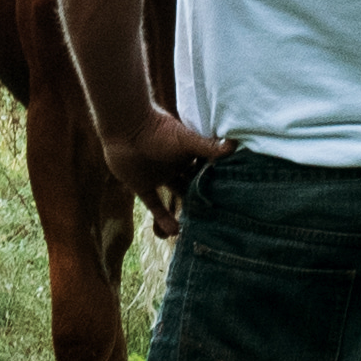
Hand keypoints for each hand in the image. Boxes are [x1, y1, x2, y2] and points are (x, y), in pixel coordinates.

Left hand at [102, 105, 229, 235]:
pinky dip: (163, 218)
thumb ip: (208, 146)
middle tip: (218, 219)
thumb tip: (235, 145)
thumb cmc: (158, 130)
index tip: (231, 200)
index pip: (207, 171)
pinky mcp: (142, 186)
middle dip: (203, 199)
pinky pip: (155, 205)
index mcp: (189, 154)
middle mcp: (176, 166)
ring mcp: (159, 177)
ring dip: (184, 212)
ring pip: (175, 197)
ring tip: (198, 229)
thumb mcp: (186, 141)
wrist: (125, 129)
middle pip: (193, 185)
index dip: (217, 184)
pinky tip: (174, 232)